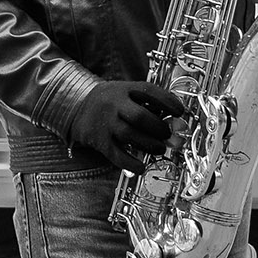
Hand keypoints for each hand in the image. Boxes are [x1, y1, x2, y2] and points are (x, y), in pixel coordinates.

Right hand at [68, 81, 184, 172]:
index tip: (180, 111)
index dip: (167, 101)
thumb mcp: (128, 96)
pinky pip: (116, 155)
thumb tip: (178, 126)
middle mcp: (114, 105)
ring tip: (160, 148)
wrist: (77, 107)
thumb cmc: (111, 102)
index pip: (149, 91)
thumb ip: (151, 107)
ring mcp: (106, 123)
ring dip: (150, 144)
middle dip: (159, 128)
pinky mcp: (99, 141)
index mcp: (124, 90)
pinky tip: (142, 166)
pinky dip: (131, 162)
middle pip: (140, 116)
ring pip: (130, 135)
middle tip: (167, 134)